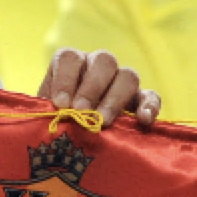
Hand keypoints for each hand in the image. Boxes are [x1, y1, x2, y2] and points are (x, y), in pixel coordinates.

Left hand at [39, 49, 160, 128]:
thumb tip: (51, 113)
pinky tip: (143, 120)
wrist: (70, 138)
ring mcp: (121, 81)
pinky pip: (151, 96)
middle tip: (81, 111)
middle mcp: (98, 65)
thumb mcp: (45, 113)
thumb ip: (45, 109)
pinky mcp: (140, 99)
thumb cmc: (54, 122)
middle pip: (104, 61)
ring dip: (115, 98)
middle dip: (92, 87)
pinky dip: (149, 106)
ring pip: (128, 75)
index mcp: (72, 63)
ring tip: (103, 121)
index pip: (71, 58)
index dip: (65, 79)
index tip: (60, 103)